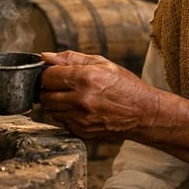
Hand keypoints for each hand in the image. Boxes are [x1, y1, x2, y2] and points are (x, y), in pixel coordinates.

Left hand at [38, 50, 159, 140]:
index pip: (47, 76)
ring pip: (50, 111)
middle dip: (48, 89)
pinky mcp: (82, 132)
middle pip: (45, 95)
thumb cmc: (125, 86)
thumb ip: (71, 58)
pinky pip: (61, 122)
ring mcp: (81, 119)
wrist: (143, 113)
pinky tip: (78, 109)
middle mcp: (81, 100)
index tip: (54, 73)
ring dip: (55, 103)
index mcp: (85, 78)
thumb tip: (45, 56)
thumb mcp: (102, 63)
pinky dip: (65, 116)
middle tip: (61, 85)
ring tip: (71, 97)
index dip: (47, 73)